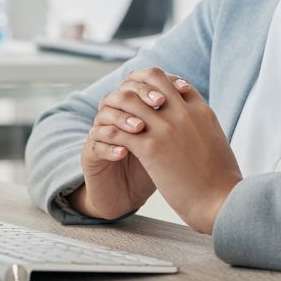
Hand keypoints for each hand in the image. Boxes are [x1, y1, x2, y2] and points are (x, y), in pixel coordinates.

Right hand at [70, 69, 193, 220]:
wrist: (129, 197)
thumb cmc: (154, 168)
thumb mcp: (168, 142)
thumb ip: (174, 118)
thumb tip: (191, 91)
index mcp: (134, 109)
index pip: (140, 82)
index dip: (158, 82)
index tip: (180, 89)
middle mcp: (116, 116)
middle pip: (122, 93)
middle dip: (142, 95)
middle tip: (160, 102)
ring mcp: (100, 134)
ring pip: (105, 114)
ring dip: (124, 119)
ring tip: (141, 128)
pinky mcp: (90, 155)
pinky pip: (95, 144)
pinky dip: (110, 146)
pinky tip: (124, 153)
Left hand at [88, 67, 241, 233]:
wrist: (222, 203)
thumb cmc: (223, 182)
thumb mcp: (218, 143)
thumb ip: (206, 129)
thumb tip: (201, 129)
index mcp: (202, 111)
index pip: (175, 82)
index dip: (158, 87)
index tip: (147, 100)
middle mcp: (184, 113)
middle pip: (153, 79)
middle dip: (136, 88)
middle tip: (125, 105)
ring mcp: (167, 128)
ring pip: (130, 100)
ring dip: (119, 110)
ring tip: (113, 122)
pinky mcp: (151, 148)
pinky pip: (121, 130)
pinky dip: (112, 133)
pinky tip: (110, 144)